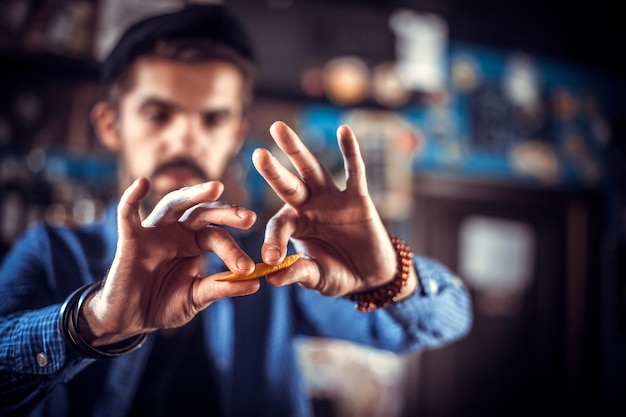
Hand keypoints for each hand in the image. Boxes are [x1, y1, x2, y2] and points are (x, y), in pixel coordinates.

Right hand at [82, 178, 258, 345]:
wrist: (130, 318)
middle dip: (226, 213)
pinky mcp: (130, 237)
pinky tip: (142, 183)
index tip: (249, 268)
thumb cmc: (163, 304)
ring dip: (194, 194)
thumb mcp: (196, 297)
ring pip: (175, 203)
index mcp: (196, 242)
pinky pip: (128, 213)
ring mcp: (155, 231)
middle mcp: (178, 231)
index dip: (234, 250)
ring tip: (216, 187)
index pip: (218, 237)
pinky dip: (132, 198)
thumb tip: (256, 282)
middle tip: (250, 217)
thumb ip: (221, 288)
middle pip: (204, 213)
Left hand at [252, 121, 416, 296]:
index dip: (273, 241)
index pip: (279, 225)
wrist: (371, 275)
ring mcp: (332, 199)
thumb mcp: (317, 277)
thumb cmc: (339, 274)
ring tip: (278, 128)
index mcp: (295, 225)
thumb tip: (272, 278)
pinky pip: (354, 172)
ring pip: (311, 170)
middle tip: (257, 153)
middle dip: (272, 170)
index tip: (270, 259)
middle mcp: (309, 207)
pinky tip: (343, 130)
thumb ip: (298, 273)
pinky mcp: (357, 198)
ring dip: (296, 150)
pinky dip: (350, 152)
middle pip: (288, 185)